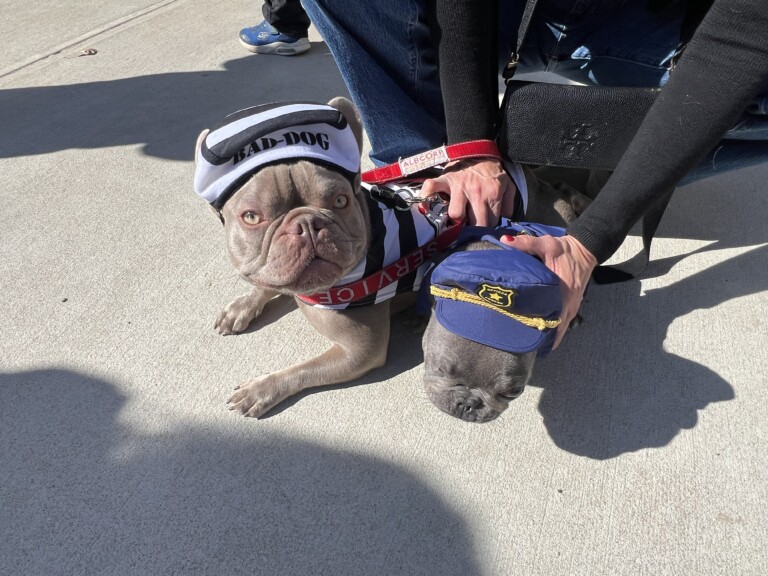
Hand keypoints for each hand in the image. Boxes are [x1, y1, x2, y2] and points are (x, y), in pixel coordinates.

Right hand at [420, 158, 516, 225]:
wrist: (478, 148)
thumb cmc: (492, 171)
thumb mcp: (508, 185)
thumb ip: (508, 205)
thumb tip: (505, 222)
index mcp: (492, 194)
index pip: (489, 224)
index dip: (486, 231)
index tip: (483, 232)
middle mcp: (476, 192)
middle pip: (473, 223)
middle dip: (471, 230)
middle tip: (470, 229)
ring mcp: (459, 186)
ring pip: (455, 214)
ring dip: (455, 218)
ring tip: (457, 218)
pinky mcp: (445, 179)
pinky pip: (432, 188)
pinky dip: (427, 197)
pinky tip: (427, 205)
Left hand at [500, 234, 596, 349]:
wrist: (585, 248)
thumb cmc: (564, 248)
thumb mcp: (546, 244)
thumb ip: (526, 244)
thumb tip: (505, 242)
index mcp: (563, 292)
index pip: (555, 318)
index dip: (544, 330)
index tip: (532, 341)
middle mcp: (570, 302)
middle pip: (558, 327)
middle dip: (545, 337)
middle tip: (528, 347)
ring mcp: (573, 304)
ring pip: (562, 326)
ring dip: (551, 334)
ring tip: (535, 346)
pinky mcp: (573, 302)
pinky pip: (564, 320)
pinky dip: (556, 328)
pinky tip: (546, 334)